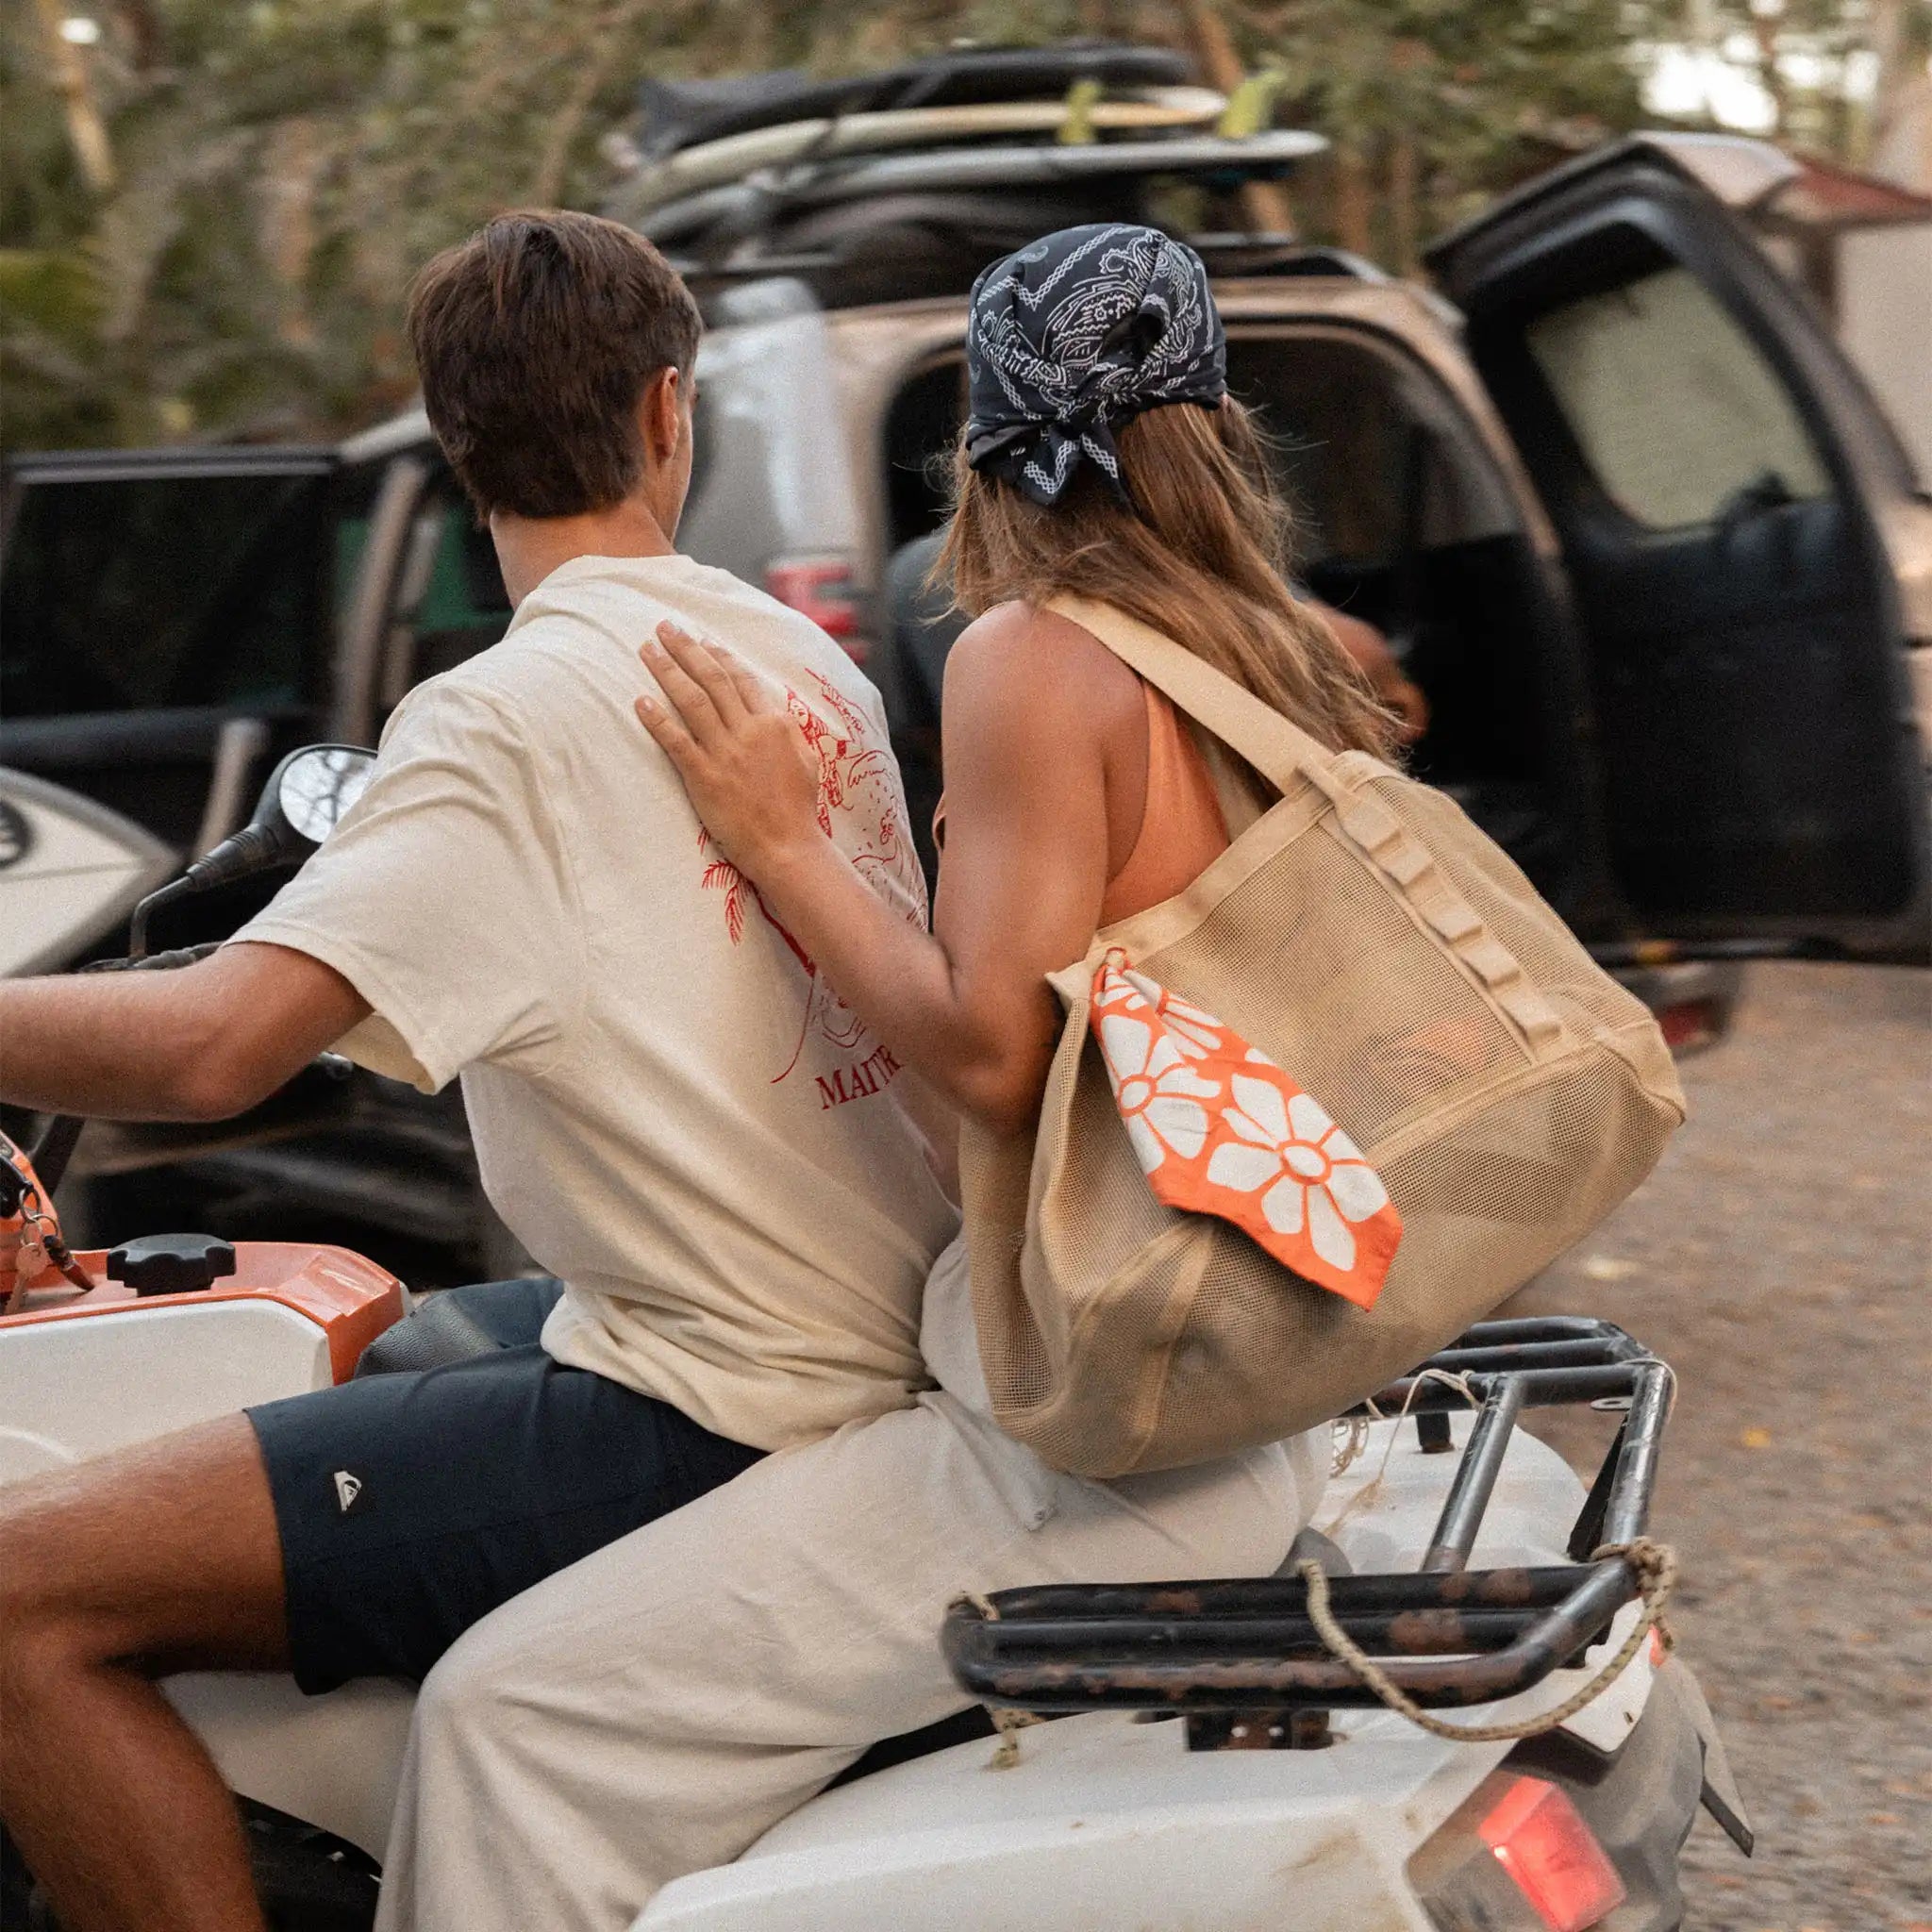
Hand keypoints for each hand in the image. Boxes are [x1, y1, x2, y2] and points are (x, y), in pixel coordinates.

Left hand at [635, 621, 823, 873]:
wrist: (788, 846)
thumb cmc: (799, 810)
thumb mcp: (806, 762)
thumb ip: (790, 733)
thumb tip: (779, 713)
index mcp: (776, 724)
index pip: (742, 679)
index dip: (719, 656)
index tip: (703, 641)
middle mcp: (749, 731)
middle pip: (712, 679)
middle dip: (686, 649)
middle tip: (664, 627)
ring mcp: (726, 753)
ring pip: (692, 700)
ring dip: (667, 670)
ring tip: (647, 649)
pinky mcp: (705, 777)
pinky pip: (676, 740)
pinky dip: (657, 718)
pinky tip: (640, 701)